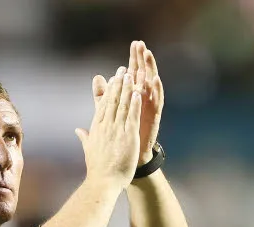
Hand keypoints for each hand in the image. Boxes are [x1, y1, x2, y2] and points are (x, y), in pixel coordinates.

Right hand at [75, 66, 141, 188]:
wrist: (103, 182)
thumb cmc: (97, 169)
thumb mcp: (88, 149)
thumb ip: (84, 137)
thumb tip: (78, 130)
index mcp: (96, 129)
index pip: (102, 105)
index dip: (108, 91)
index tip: (111, 79)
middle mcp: (105, 127)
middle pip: (112, 101)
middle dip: (118, 84)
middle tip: (122, 69)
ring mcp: (116, 130)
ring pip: (122, 105)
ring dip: (127, 88)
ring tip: (131, 74)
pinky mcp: (128, 136)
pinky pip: (132, 116)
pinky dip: (135, 104)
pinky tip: (138, 93)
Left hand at [93, 41, 163, 164]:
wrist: (129, 156)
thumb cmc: (120, 134)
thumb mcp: (108, 112)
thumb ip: (102, 95)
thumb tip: (96, 78)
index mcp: (132, 97)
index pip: (133, 74)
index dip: (134, 59)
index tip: (134, 44)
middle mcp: (143, 99)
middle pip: (143, 75)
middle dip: (143, 60)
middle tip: (142, 44)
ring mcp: (149, 107)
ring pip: (151, 85)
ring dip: (150, 70)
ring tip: (148, 55)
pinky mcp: (154, 116)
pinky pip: (157, 101)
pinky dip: (156, 90)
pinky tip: (155, 79)